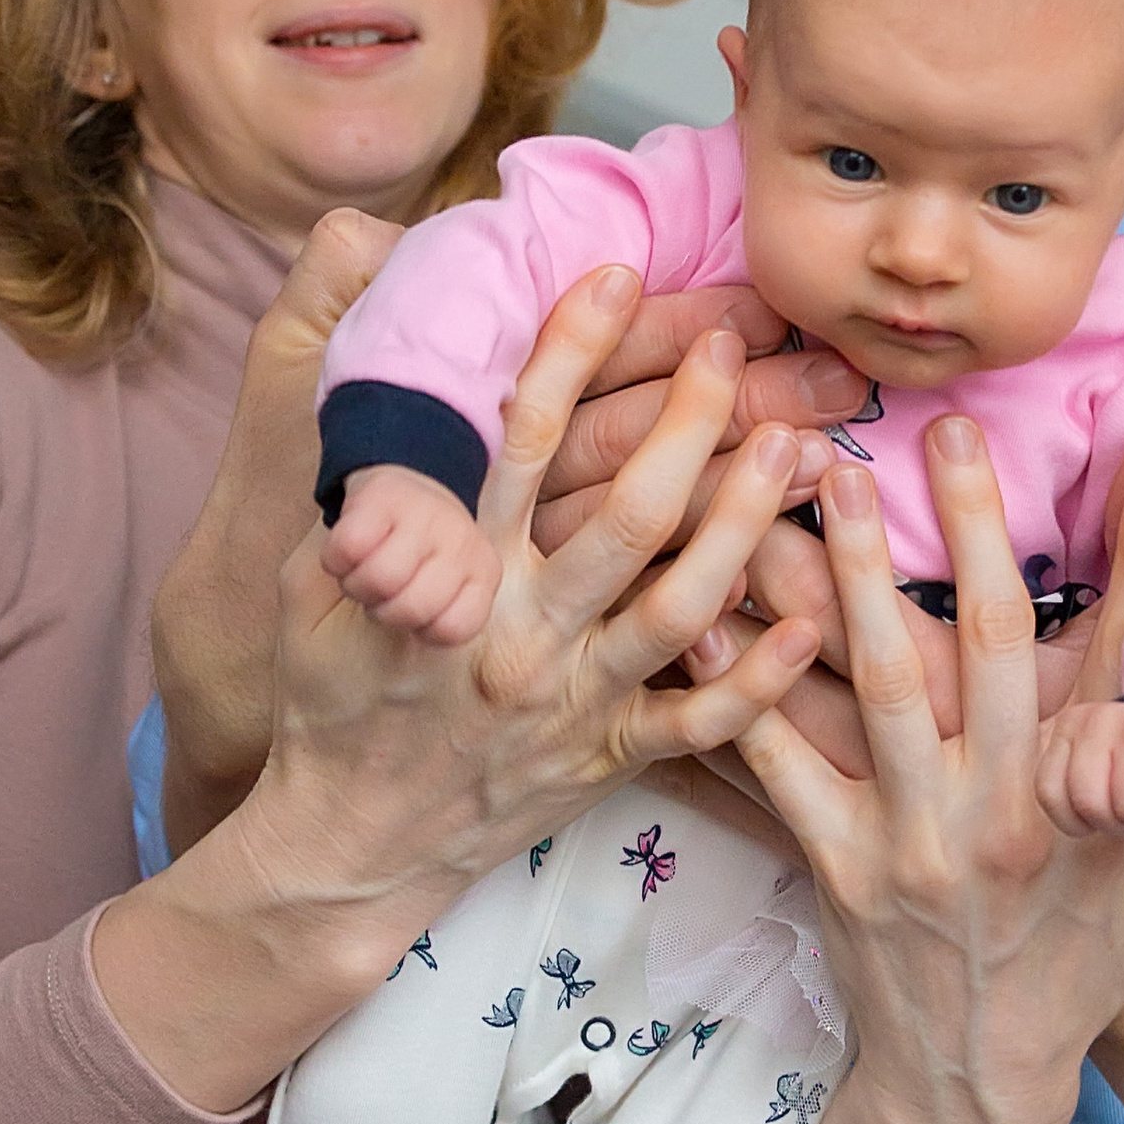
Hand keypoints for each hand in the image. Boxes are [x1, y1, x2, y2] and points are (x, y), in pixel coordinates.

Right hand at [101, 273, 826, 1113]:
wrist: (346, 848)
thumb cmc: (330, 704)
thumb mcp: (308, 591)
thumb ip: (362, 504)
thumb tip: (389, 401)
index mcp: (453, 575)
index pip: (520, 443)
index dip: (572, 350)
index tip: (618, 275)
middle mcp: (523, 630)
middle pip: (628, 512)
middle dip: (691, 421)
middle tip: (736, 347)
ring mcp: (574, 698)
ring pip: (682, 603)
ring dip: (745, 521)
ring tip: (798, 448)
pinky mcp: (607, 757)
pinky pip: (700, 722)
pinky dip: (762, 677)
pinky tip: (815, 621)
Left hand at [717, 419, 1123, 1123]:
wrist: (985, 1085)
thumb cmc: (1090, 967)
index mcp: (1093, 800)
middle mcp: (1006, 809)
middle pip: (986, 640)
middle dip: (969, 524)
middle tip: (941, 428)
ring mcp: (916, 837)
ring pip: (879, 680)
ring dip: (851, 572)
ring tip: (821, 480)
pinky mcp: (840, 865)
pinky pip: (784, 764)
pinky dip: (747, 688)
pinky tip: (711, 613)